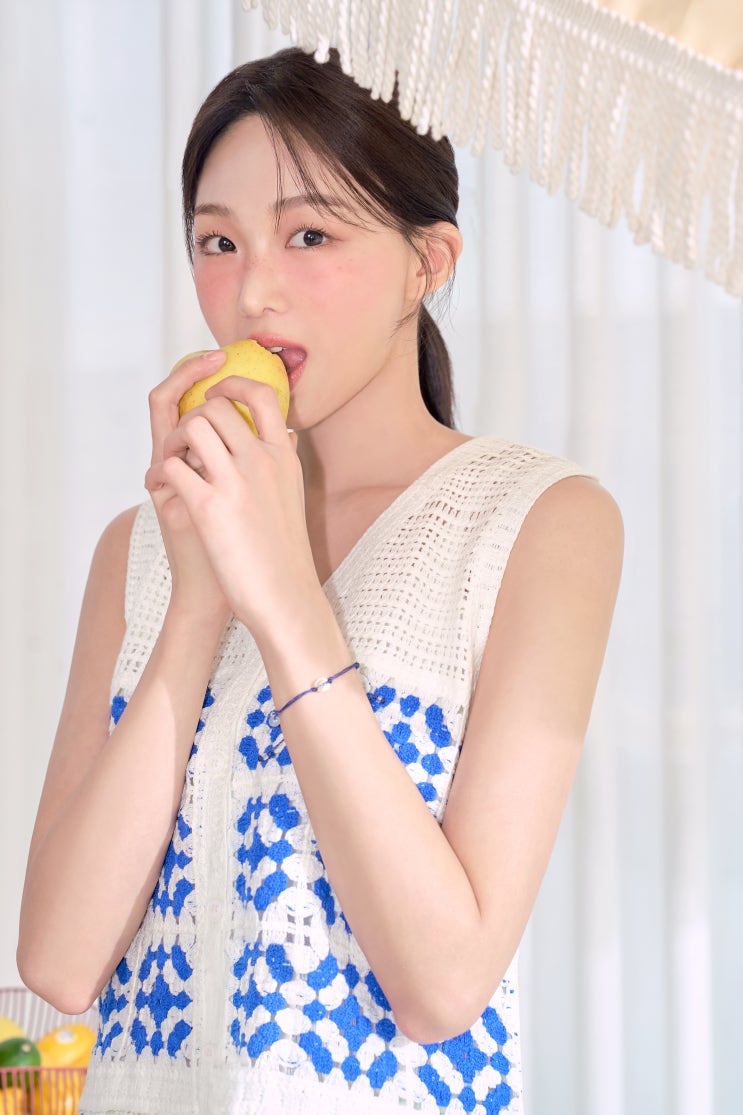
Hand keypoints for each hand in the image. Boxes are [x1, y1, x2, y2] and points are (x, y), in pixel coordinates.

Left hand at [145, 374, 322, 637]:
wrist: (284, 597)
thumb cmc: (285, 552)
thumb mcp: (294, 497)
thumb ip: (286, 462)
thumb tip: (288, 436)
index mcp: (283, 456)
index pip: (261, 394)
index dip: (231, 383)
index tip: (215, 391)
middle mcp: (261, 460)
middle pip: (216, 406)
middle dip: (190, 417)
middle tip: (182, 444)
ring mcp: (235, 481)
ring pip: (191, 426)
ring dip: (171, 440)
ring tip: (170, 465)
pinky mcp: (208, 507)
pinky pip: (170, 465)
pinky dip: (159, 473)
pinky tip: (161, 491)